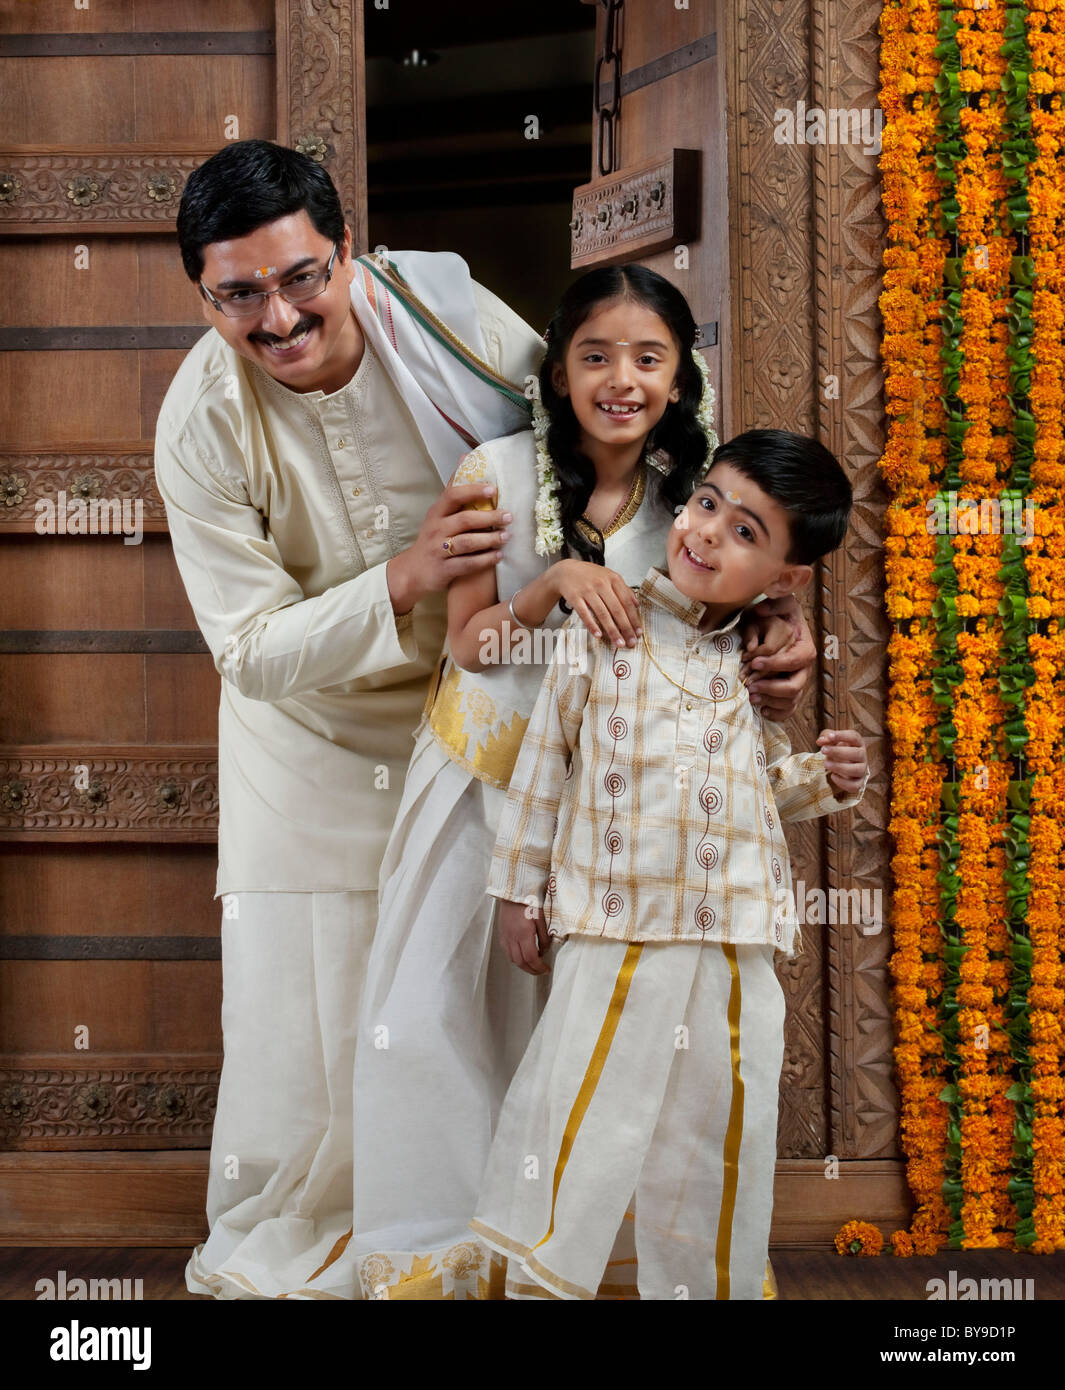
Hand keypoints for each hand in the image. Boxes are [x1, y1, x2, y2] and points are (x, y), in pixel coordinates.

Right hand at [386, 482, 512, 613]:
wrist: (413, 571)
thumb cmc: (433, 538)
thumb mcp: (438, 513)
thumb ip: (453, 489)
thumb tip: (465, 457)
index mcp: (436, 512)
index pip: (453, 495)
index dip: (473, 491)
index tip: (494, 490)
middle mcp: (436, 529)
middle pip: (464, 519)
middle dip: (489, 517)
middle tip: (509, 516)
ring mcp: (439, 550)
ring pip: (467, 542)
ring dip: (490, 539)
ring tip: (506, 536)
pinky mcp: (444, 569)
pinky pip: (468, 564)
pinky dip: (485, 560)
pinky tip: (499, 556)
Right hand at [498, 898, 551, 975]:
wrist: (512, 891)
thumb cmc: (529, 901)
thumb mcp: (541, 918)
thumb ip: (544, 937)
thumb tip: (544, 951)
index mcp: (523, 933)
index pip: (531, 958)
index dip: (539, 967)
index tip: (546, 969)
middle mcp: (512, 937)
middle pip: (520, 962)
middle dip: (532, 970)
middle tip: (541, 971)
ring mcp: (505, 936)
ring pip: (512, 959)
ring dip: (523, 966)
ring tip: (533, 965)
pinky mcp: (501, 934)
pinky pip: (507, 952)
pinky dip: (516, 958)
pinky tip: (523, 956)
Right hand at [551, 559, 641, 647]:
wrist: (566, 571)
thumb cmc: (589, 576)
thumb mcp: (609, 577)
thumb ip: (624, 589)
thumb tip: (637, 604)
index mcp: (613, 579)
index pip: (627, 602)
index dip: (634, 618)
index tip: (638, 632)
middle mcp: (602, 584)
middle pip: (617, 609)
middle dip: (626, 628)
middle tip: (631, 642)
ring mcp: (587, 590)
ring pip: (602, 613)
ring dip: (612, 630)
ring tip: (618, 642)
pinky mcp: (575, 597)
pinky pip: (584, 614)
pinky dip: (592, 625)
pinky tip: (598, 635)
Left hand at [739, 594, 815, 719]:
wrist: (777, 627)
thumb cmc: (778, 616)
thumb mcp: (779, 603)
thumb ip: (773, 604)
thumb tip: (761, 609)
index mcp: (805, 648)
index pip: (795, 660)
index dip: (776, 663)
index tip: (753, 662)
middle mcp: (804, 669)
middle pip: (795, 686)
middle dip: (772, 688)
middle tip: (750, 686)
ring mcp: (798, 683)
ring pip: (791, 701)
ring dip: (771, 702)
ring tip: (751, 697)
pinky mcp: (789, 695)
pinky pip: (788, 711)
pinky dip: (776, 714)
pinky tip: (761, 710)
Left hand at [817, 729, 866, 794]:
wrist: (843, 766)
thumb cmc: (838, 750)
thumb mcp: (831, 740)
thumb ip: (826, 737)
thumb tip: (820, 741)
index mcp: (857, 743)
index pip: (854, 737)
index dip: (843, 736)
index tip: (830, 736)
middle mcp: (863, 756)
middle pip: (857, 753)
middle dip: (838, 752)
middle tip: (823, 750)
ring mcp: (862, 770)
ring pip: (857, 770)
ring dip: (840, 767)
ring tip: (825, 764)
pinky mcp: (859, 782)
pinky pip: (855, 785)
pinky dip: (843, 782)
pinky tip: (833, 776)